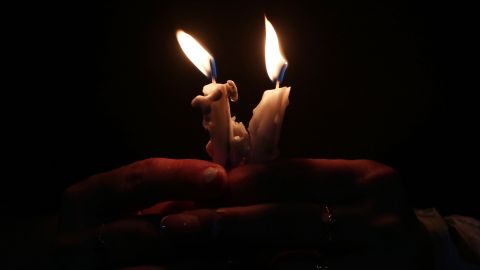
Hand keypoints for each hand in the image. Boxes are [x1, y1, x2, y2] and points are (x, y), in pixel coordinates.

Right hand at [56, 158, 226, 268]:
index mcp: (86, 200)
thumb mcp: (126, 200)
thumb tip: (220, 176)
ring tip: (238, 251)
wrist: (77, 259)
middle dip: (196, 226)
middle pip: (145, 232)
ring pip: (153, 269)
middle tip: (237, 222)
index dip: (180, 176)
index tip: (219, 176)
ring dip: (199, 260)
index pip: (136, 181)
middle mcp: (77, 240)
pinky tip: (220, 267)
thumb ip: (164, 188)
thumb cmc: (112, 223)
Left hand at [158, 159, 432, 268]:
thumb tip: (226, 177)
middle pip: (285, 218)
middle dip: (225, 220)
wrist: (419, 260)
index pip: (292, 176)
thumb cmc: (367, 218)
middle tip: (176, 224)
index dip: (242, 182)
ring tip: (190, 254)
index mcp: (369, 179)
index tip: (200, 188)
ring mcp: (377, 261)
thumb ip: (295, 185)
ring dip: (233, 257)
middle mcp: (378, 218)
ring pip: (286, 261)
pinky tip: (228, 269)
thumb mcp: (341, 191)